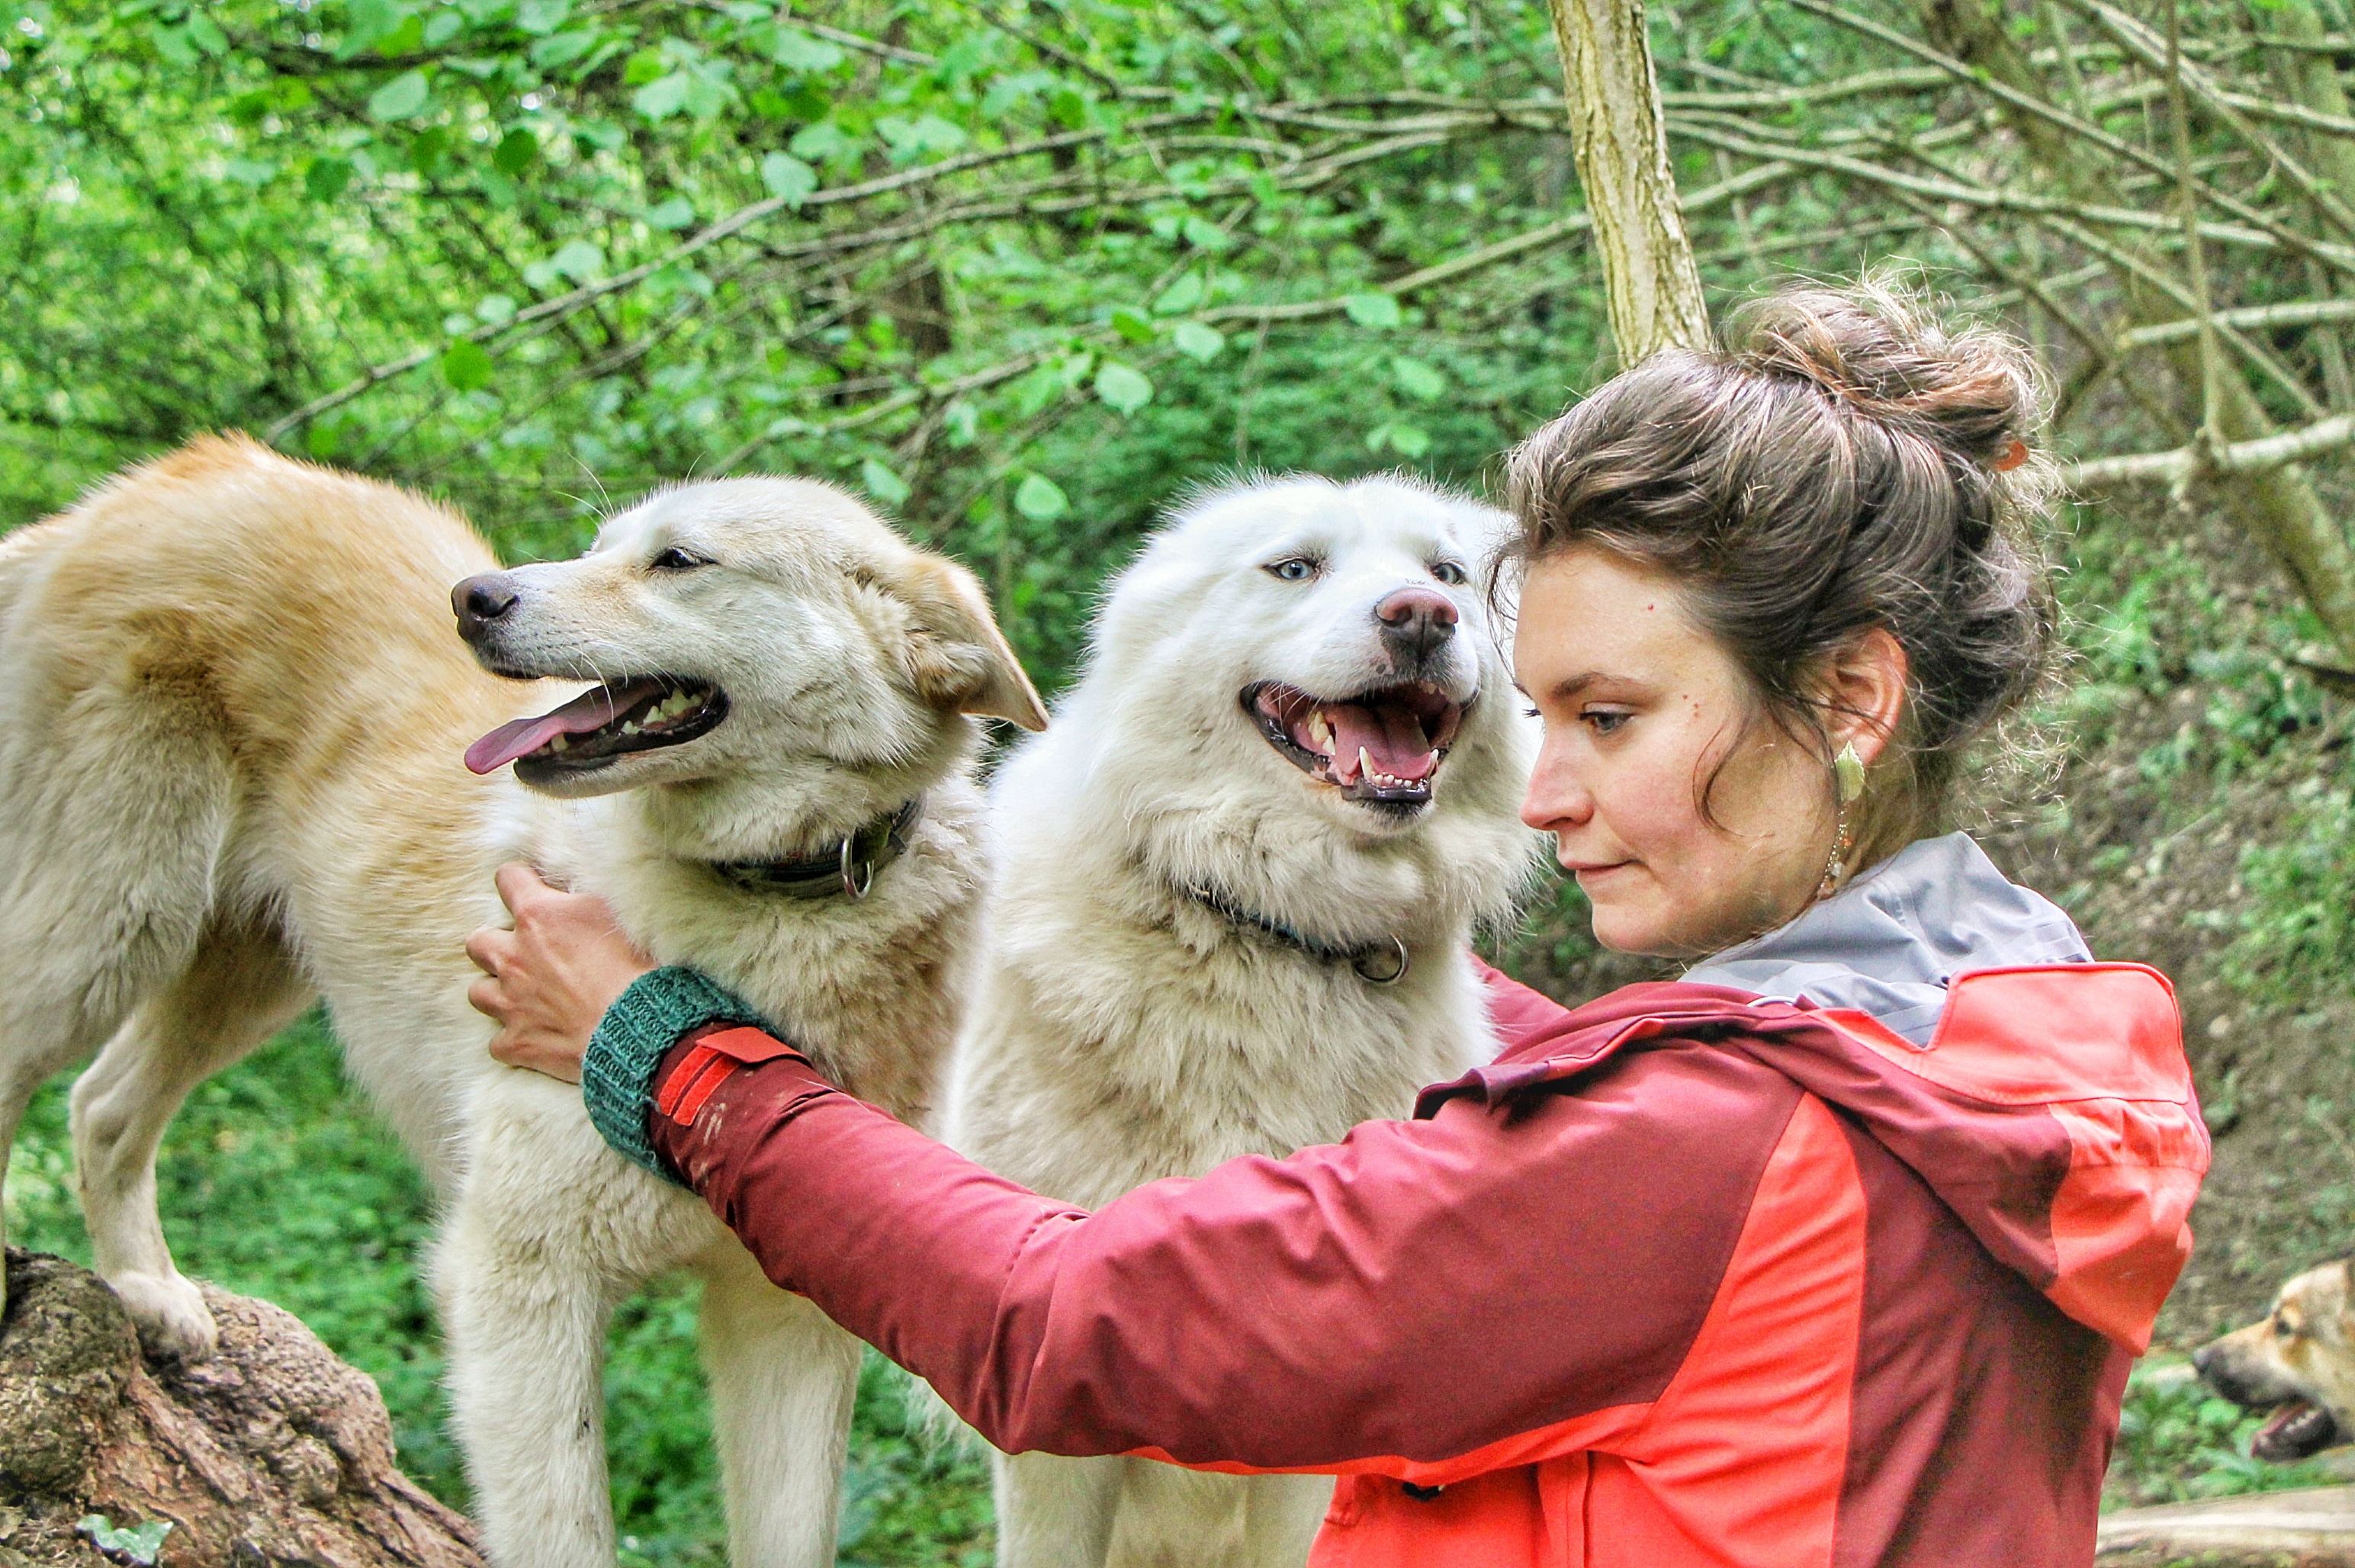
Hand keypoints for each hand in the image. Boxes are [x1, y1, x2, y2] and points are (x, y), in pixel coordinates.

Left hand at [466, 864, 653, 1082]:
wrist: (639, 1027)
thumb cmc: (636, 966)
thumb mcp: (618, 911)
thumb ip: (583, 898)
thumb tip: (572, 890)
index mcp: (538, 917)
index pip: (508, 879)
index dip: (520, 881)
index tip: (533, 888)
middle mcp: (514, 957)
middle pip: (478, 942)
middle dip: (494, 943)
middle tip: (523, 951)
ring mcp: (511, 1003)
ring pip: (478, 992)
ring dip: (498, 991)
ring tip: (523, 995)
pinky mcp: (519, 1042)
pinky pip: (499, 1043)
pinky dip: (515, 1039)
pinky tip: (536, 1035)